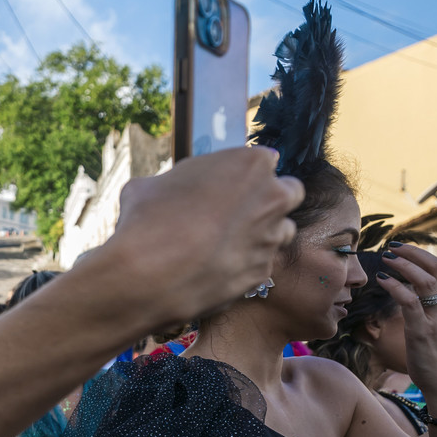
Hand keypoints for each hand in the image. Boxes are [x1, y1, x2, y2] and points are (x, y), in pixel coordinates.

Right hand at [107, 147, 300, 328]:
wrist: (148, 274)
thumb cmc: (148, 220)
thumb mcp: (154, 183)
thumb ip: (179, 182)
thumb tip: (170, 192)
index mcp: (251, 164)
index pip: (263, 161)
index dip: (243, 175)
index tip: (225, 186)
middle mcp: (272, 198)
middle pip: (289, 193)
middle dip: (270, 199)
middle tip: (238, 210)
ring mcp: (271, 238)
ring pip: (280, 232)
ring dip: (261, 234)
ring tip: (225, 243)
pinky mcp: (261, 273)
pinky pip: (258, 265)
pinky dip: (243, 266)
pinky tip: (213, 269)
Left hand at [372, 243, 436, 417]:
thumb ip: (436, 307)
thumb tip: (417, 292)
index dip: (422, 255)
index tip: (404, 249)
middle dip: (414, 253)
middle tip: (393, 247)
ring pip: (425, 280)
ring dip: (404, 266)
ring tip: (386, 259)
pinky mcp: (423, 331)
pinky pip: (409, 301)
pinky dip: (395, 287)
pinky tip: (383, 281)